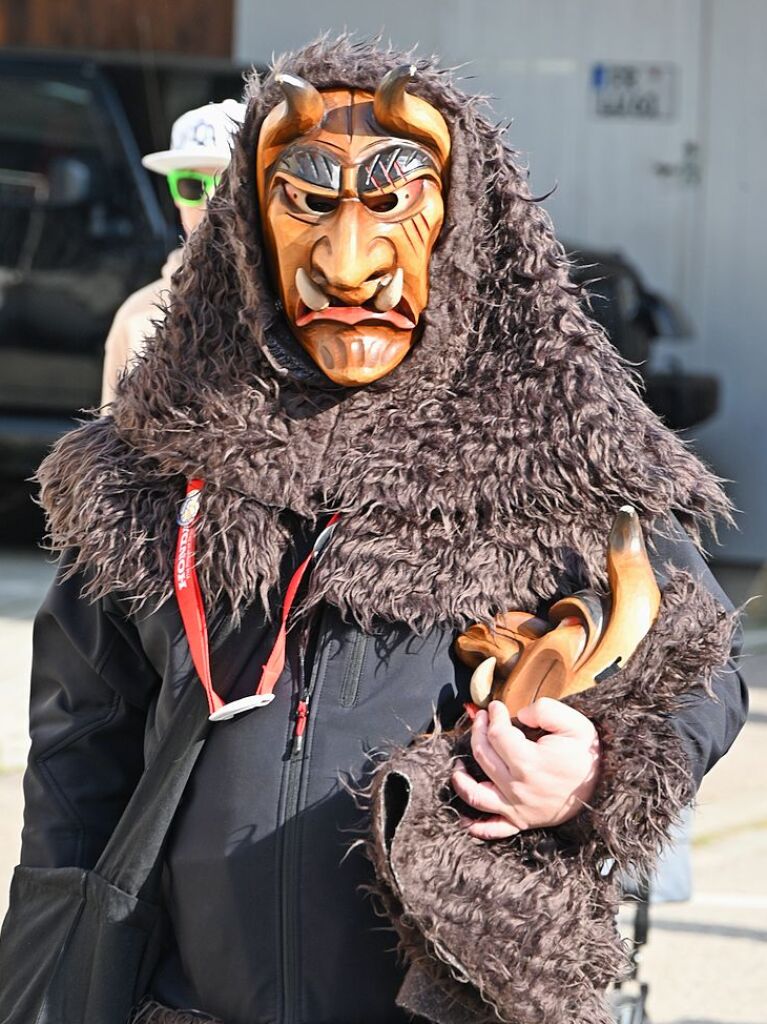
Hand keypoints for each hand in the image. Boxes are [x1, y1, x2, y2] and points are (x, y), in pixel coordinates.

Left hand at [451, 698, 599, 839]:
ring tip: (458, 766)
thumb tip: (518, 715)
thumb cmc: (587, 754)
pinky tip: (463, 818)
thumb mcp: (575, 723)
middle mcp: (518, 787)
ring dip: (461, 780)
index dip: (493, 715)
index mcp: (530, 762)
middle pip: (483, 756)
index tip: (495, 706)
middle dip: (478, 732)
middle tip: (480, 718)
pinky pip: (492, 829)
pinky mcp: (521, 821)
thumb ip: (544, 710)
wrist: (605, 787)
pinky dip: (475, 826)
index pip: (497, 734)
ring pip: (476, 794)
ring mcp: (517, 807)